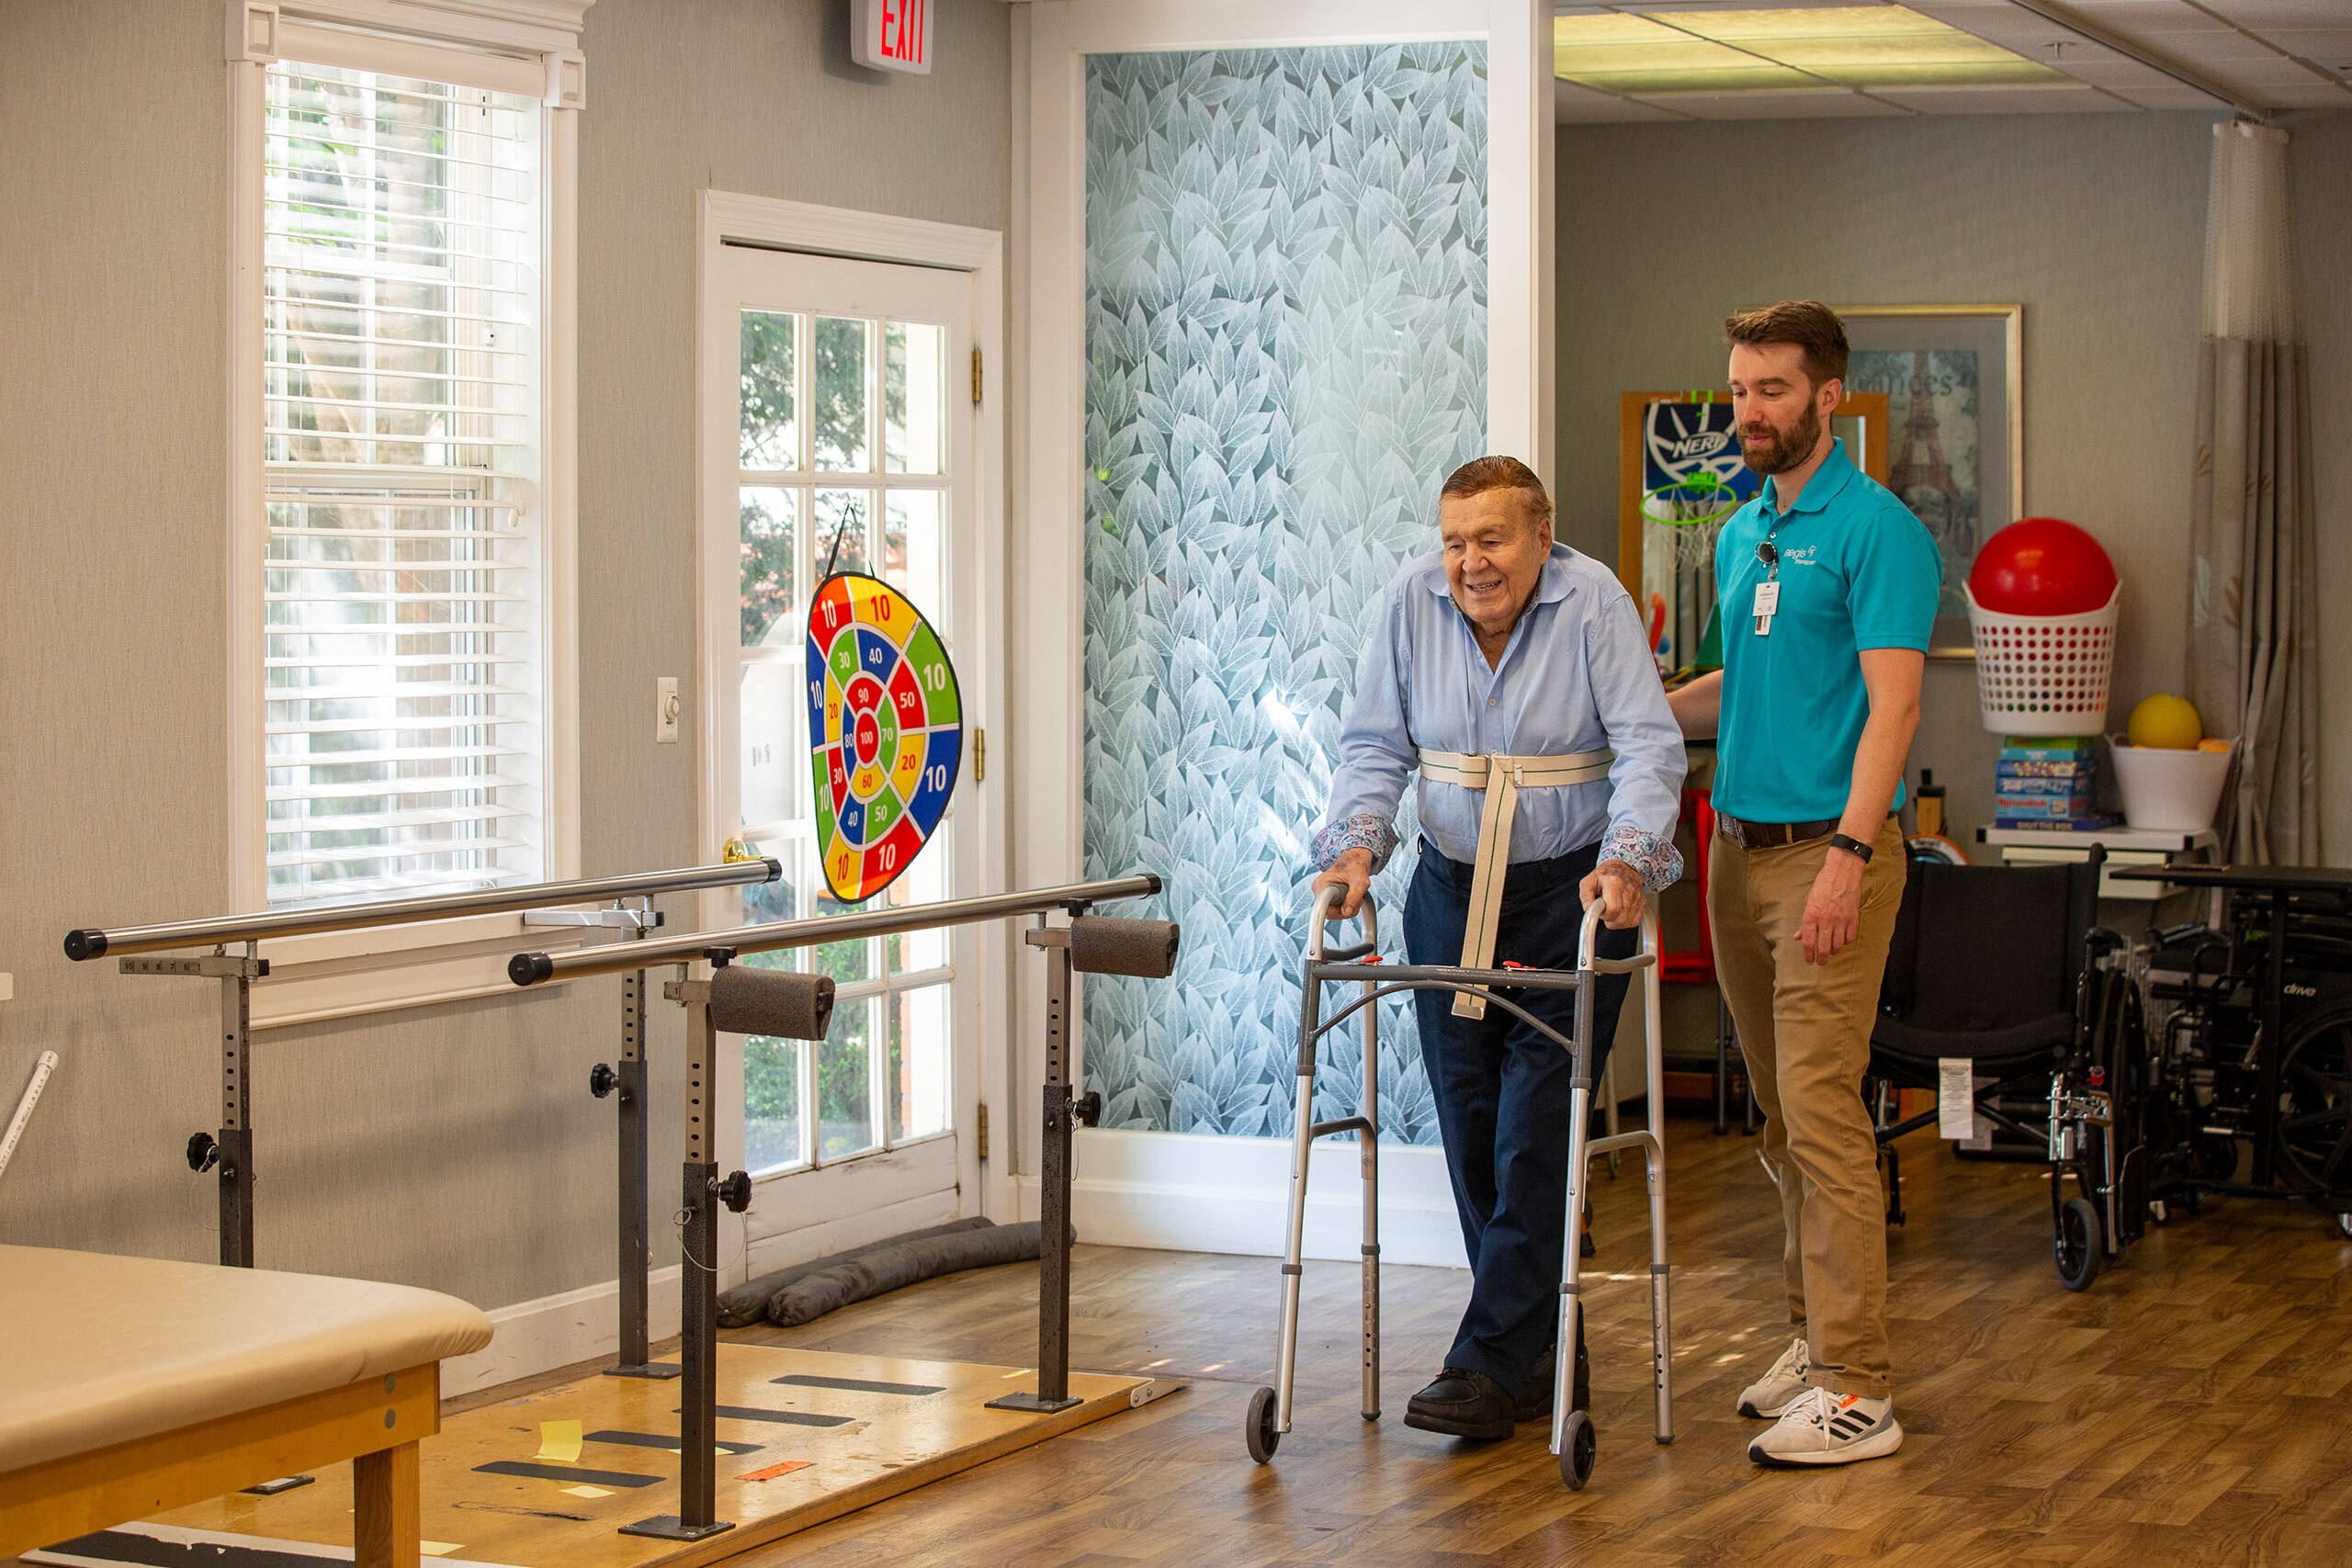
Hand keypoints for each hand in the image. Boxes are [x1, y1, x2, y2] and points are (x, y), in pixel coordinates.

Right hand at [1313, 848, 1373, 919]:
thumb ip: (1354, 898)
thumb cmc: (1356, 867)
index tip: (1344, 912)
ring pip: (1332, 912)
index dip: (1335, 912)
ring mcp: (1320, 893)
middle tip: (1357, 899)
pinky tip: (1349, 897)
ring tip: (1354, 896)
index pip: (1323, 906)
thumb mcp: (1360, 882)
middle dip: (1345, 910)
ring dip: (1346, 909)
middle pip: (1328, 912)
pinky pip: (1333, 909)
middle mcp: (1318, 888)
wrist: (1354, 861)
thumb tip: (1347, 913)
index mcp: (1322, 883)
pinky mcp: (1325, 896)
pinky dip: (1343, 907)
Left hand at [1579, 860, 1645, 929]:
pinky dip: (1625, 922)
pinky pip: (1634, 921)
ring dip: (1616, 922)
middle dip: (1609, 919)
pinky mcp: (1642, 902)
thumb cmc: (1605, 875)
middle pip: (1621, 918)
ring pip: (1627, 922)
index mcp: (1615, 883)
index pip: (1613, 909)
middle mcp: (1629, 889)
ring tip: (1611, 911)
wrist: (1622, 868)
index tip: (1600, 910)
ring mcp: (1637, 896)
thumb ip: (1585, 896)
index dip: (1604, 915)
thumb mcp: (1588, 881)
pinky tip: (1619, 914)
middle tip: (1605, 911)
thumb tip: (1588, 909)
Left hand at [1799, 847, 1866, 964]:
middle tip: (1821, 962)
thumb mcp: (1808, 901)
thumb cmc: (1823, 885)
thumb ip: (1804, 922)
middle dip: (1821, 959)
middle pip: (1824, 948)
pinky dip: (1845, 942)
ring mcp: (1841, 920)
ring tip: (1830, 951)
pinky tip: (1842, 940)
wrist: (1842, 873)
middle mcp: (1826, 920)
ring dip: (1833, 951)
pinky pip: (1850, 937)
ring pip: (1838, 945)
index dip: (1808, 955)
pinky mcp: (1853, 918)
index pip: (1809, 942)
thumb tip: (1798, 936)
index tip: (1809, 961)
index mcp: (1812, 915)